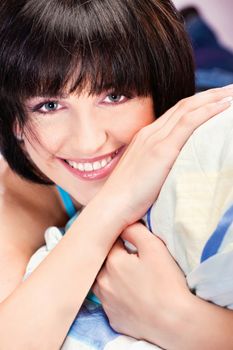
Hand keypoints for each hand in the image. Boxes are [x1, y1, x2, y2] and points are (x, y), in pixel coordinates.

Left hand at [93, 223, 190, 347]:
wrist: (175, 322)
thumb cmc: (166, 282)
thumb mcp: (154, 247)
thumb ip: (135, 230)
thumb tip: (124, 225)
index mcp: (112, 262)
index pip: (110, 242)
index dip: (120, 240)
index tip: (130, 242)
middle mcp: (103, 283)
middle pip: (103, 263)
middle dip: (113, 258)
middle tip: (131, 260)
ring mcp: (107, 303)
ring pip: (102, 283)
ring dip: (111, 277)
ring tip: (130, 277)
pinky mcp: (113, 319)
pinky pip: (110, 302)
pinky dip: (117, 297)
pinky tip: (131, 296)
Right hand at [98, 87, 232, 226]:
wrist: (112, 205)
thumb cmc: (128, 197)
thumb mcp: (145, 174)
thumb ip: (158, 164)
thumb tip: (176, 166)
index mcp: (146, 137)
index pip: (177, 113)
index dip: (198, 103)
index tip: (215, 100)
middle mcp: (150, 133)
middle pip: (184, 106)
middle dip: (210, 95)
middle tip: (230, 90)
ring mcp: (155, 139)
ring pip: (188, 109)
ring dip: (213, 98)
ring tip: (232, 93)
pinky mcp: (161, 150)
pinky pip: (188, 123)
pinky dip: (208, 111)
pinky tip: (224, 106)